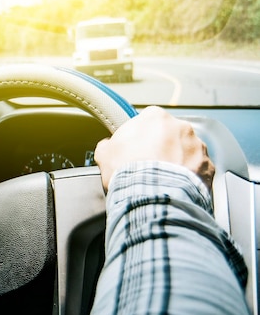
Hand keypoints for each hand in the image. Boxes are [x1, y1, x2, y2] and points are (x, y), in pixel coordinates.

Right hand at [94, 106, 214, 190]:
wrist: (152, 196)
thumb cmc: (128, 171)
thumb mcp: (105, 153)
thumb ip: (108, 144)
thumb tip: (108, 146)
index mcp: (156, 118)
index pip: (148, 120)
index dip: (140, 136)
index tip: (135, 149)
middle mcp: (181, 127)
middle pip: (170, 135)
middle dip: (162, 148)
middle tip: (148, 166)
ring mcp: (198, 147)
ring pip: (187, 152)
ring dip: (177, 162)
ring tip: (163, 180)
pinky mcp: (209, 167)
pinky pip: (199, 170)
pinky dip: (190, 178)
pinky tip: (176, 188)